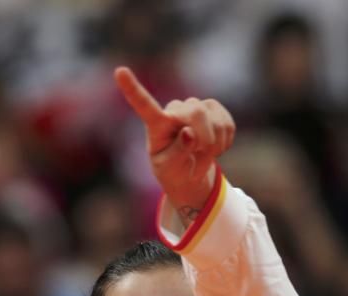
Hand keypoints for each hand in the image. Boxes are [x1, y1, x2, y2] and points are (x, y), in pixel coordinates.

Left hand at [114, 66, 234, 215]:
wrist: (189, 173)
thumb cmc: (173, 171)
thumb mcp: (170, 169)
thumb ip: (178, 153)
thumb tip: (189, 132)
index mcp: (156, 124)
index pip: (144, 105)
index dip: (133, 89)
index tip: (119, 71)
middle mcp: (175, 110)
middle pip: (197, 112)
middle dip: (205, 139)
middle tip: (199, 155)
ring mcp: (195, 107)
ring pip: (216, 121)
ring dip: (215, 145)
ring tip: (203, 154)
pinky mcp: (215, 110)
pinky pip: (228, 125)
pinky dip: (224, 143)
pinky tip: (214, 148)